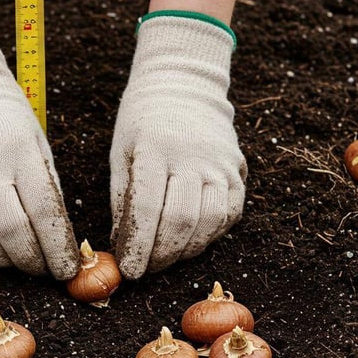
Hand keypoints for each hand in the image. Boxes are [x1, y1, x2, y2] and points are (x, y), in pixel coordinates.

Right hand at [0, 19, 78, 279]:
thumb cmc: (9, 127)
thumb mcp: (39, 148)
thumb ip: (48, 193)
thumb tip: (62, 244)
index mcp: (20, 154)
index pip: (44, 211)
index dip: (58, 247)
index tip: (68, 268)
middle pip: (11, 230)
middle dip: (33, 260)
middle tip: (45, 269)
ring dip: (5, 261)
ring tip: (20, 260)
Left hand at [110, 14, 246, 279]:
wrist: (184, 88)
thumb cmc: (142, 125)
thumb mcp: (121, 153)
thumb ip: (123, 199)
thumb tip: (123, 246)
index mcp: (154, 147)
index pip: (148, 206)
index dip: (139, 244)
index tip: (129, 269)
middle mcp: (192, 155)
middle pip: (181, 219)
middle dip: (161, 254)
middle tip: (146, 269)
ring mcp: (219, 164)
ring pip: (209, 222)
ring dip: (186, 250)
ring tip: (165, 258)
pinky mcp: (236, 171)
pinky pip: (228, 215)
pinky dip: (208, 236)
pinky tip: (189, 241)